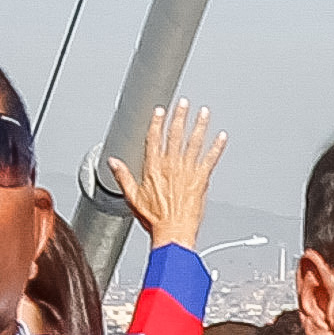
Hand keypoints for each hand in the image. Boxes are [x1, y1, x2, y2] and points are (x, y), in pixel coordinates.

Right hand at [106, 103, 225, 252]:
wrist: (173, 232)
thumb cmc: (155, 219)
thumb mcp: (132, 197)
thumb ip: (123, 176)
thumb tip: (112, 162)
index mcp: (153, 169)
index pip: (154, 139)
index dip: (156, 123)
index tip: (160, 111)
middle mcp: (171, 166)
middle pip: (175, 135)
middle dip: (179, 116)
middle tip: (184, 102)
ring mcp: (188, 172)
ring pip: (194, 142)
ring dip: (199, 125)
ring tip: (203, 112)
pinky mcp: (201, 180)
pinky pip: (211, 159)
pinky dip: (217, 147)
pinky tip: (221, 137)